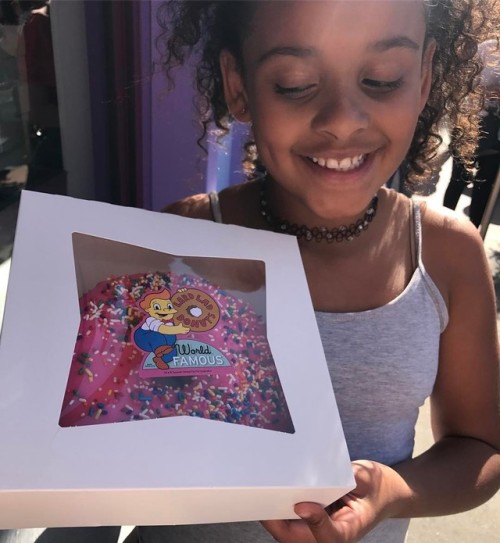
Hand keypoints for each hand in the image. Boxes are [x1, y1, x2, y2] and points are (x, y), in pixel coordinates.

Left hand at [262, 461, 401, 542]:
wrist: (386, 494)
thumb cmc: (378, 487)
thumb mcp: (370, 478)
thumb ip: (355, 478)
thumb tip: (336, 474)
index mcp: (350, 530)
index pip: (330, 536)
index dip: (315, 522)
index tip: (302, 505)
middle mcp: (332, 535)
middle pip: (300, 539)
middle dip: (279, 523)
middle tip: (261, 499)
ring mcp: (320, 532)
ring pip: (291, 534)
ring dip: (275, 518)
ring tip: (259, 495)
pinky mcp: (312, 524)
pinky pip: (292, 524)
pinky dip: (280, 511)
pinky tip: (269, 494)